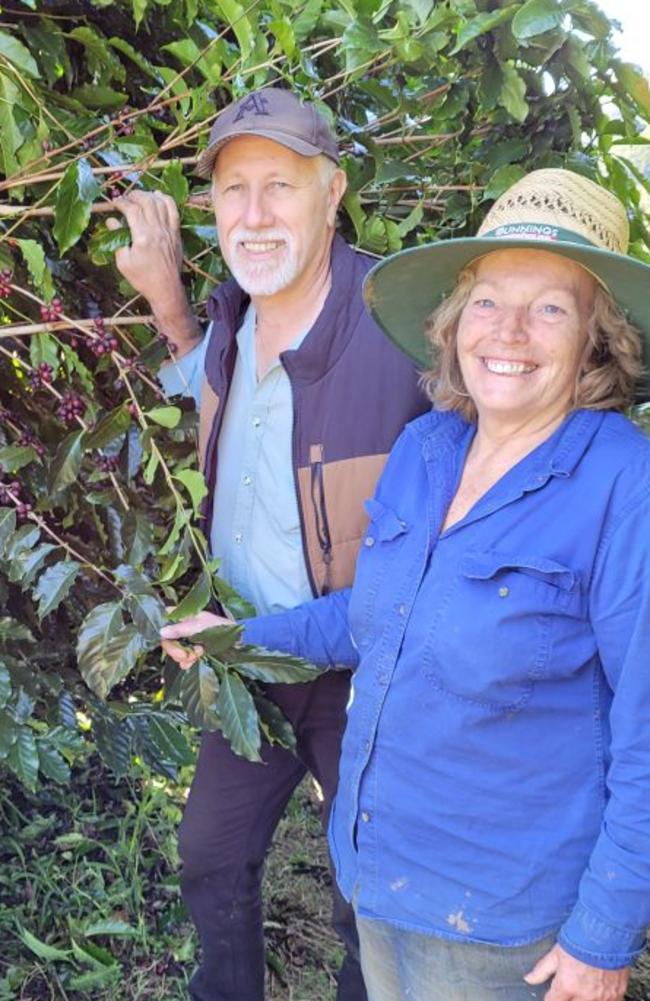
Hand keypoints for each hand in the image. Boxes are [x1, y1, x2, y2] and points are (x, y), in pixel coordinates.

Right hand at [106, 191, 198, 345]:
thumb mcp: (123, 262)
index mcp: (143, 237)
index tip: (114, 202)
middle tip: (126, 198)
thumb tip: (111, 221)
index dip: (121, 202)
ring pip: (161, 203)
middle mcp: (158, 231)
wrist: (166, 289)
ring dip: (148, 195)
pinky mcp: (176, 234)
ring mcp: (169, 231)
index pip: (132, 209)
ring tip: (139, 196)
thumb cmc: (142, 279)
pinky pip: (174, 211)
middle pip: (147, 201)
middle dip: (134, 195)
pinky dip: (166, 200)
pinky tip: (158, 196)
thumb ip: (117, 239)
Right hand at [160, 611, 231, 669]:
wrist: (237, 641)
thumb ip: (179, 629)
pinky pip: (183, 658)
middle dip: (176, 649)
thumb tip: (161, 631)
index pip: (165, 621)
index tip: (170, 640)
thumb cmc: (220, 628)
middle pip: (168, 639)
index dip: (164, 632)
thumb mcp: (198, 627)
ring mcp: (189, 639)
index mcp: (184, 616)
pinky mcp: (194, 649)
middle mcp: (184, 627)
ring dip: (183, 656)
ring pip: (175, 650)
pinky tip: (194, 660)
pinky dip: (186, 661)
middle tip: (186, 655)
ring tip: (197, 654)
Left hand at [524, 943, 629, 1000]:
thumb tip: (528, 979)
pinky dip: (601, 998)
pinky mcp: (616, 994)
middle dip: (567, 998)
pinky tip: (597, 989)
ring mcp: (602, 997)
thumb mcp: (556, 953)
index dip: (551, 997)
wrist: (607, 933)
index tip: (552, 993)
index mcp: (567, 986)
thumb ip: (542, 970)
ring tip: (583, 985)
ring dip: (583, 998)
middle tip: (570, 986)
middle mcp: (585, 996)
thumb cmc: (581, 940)